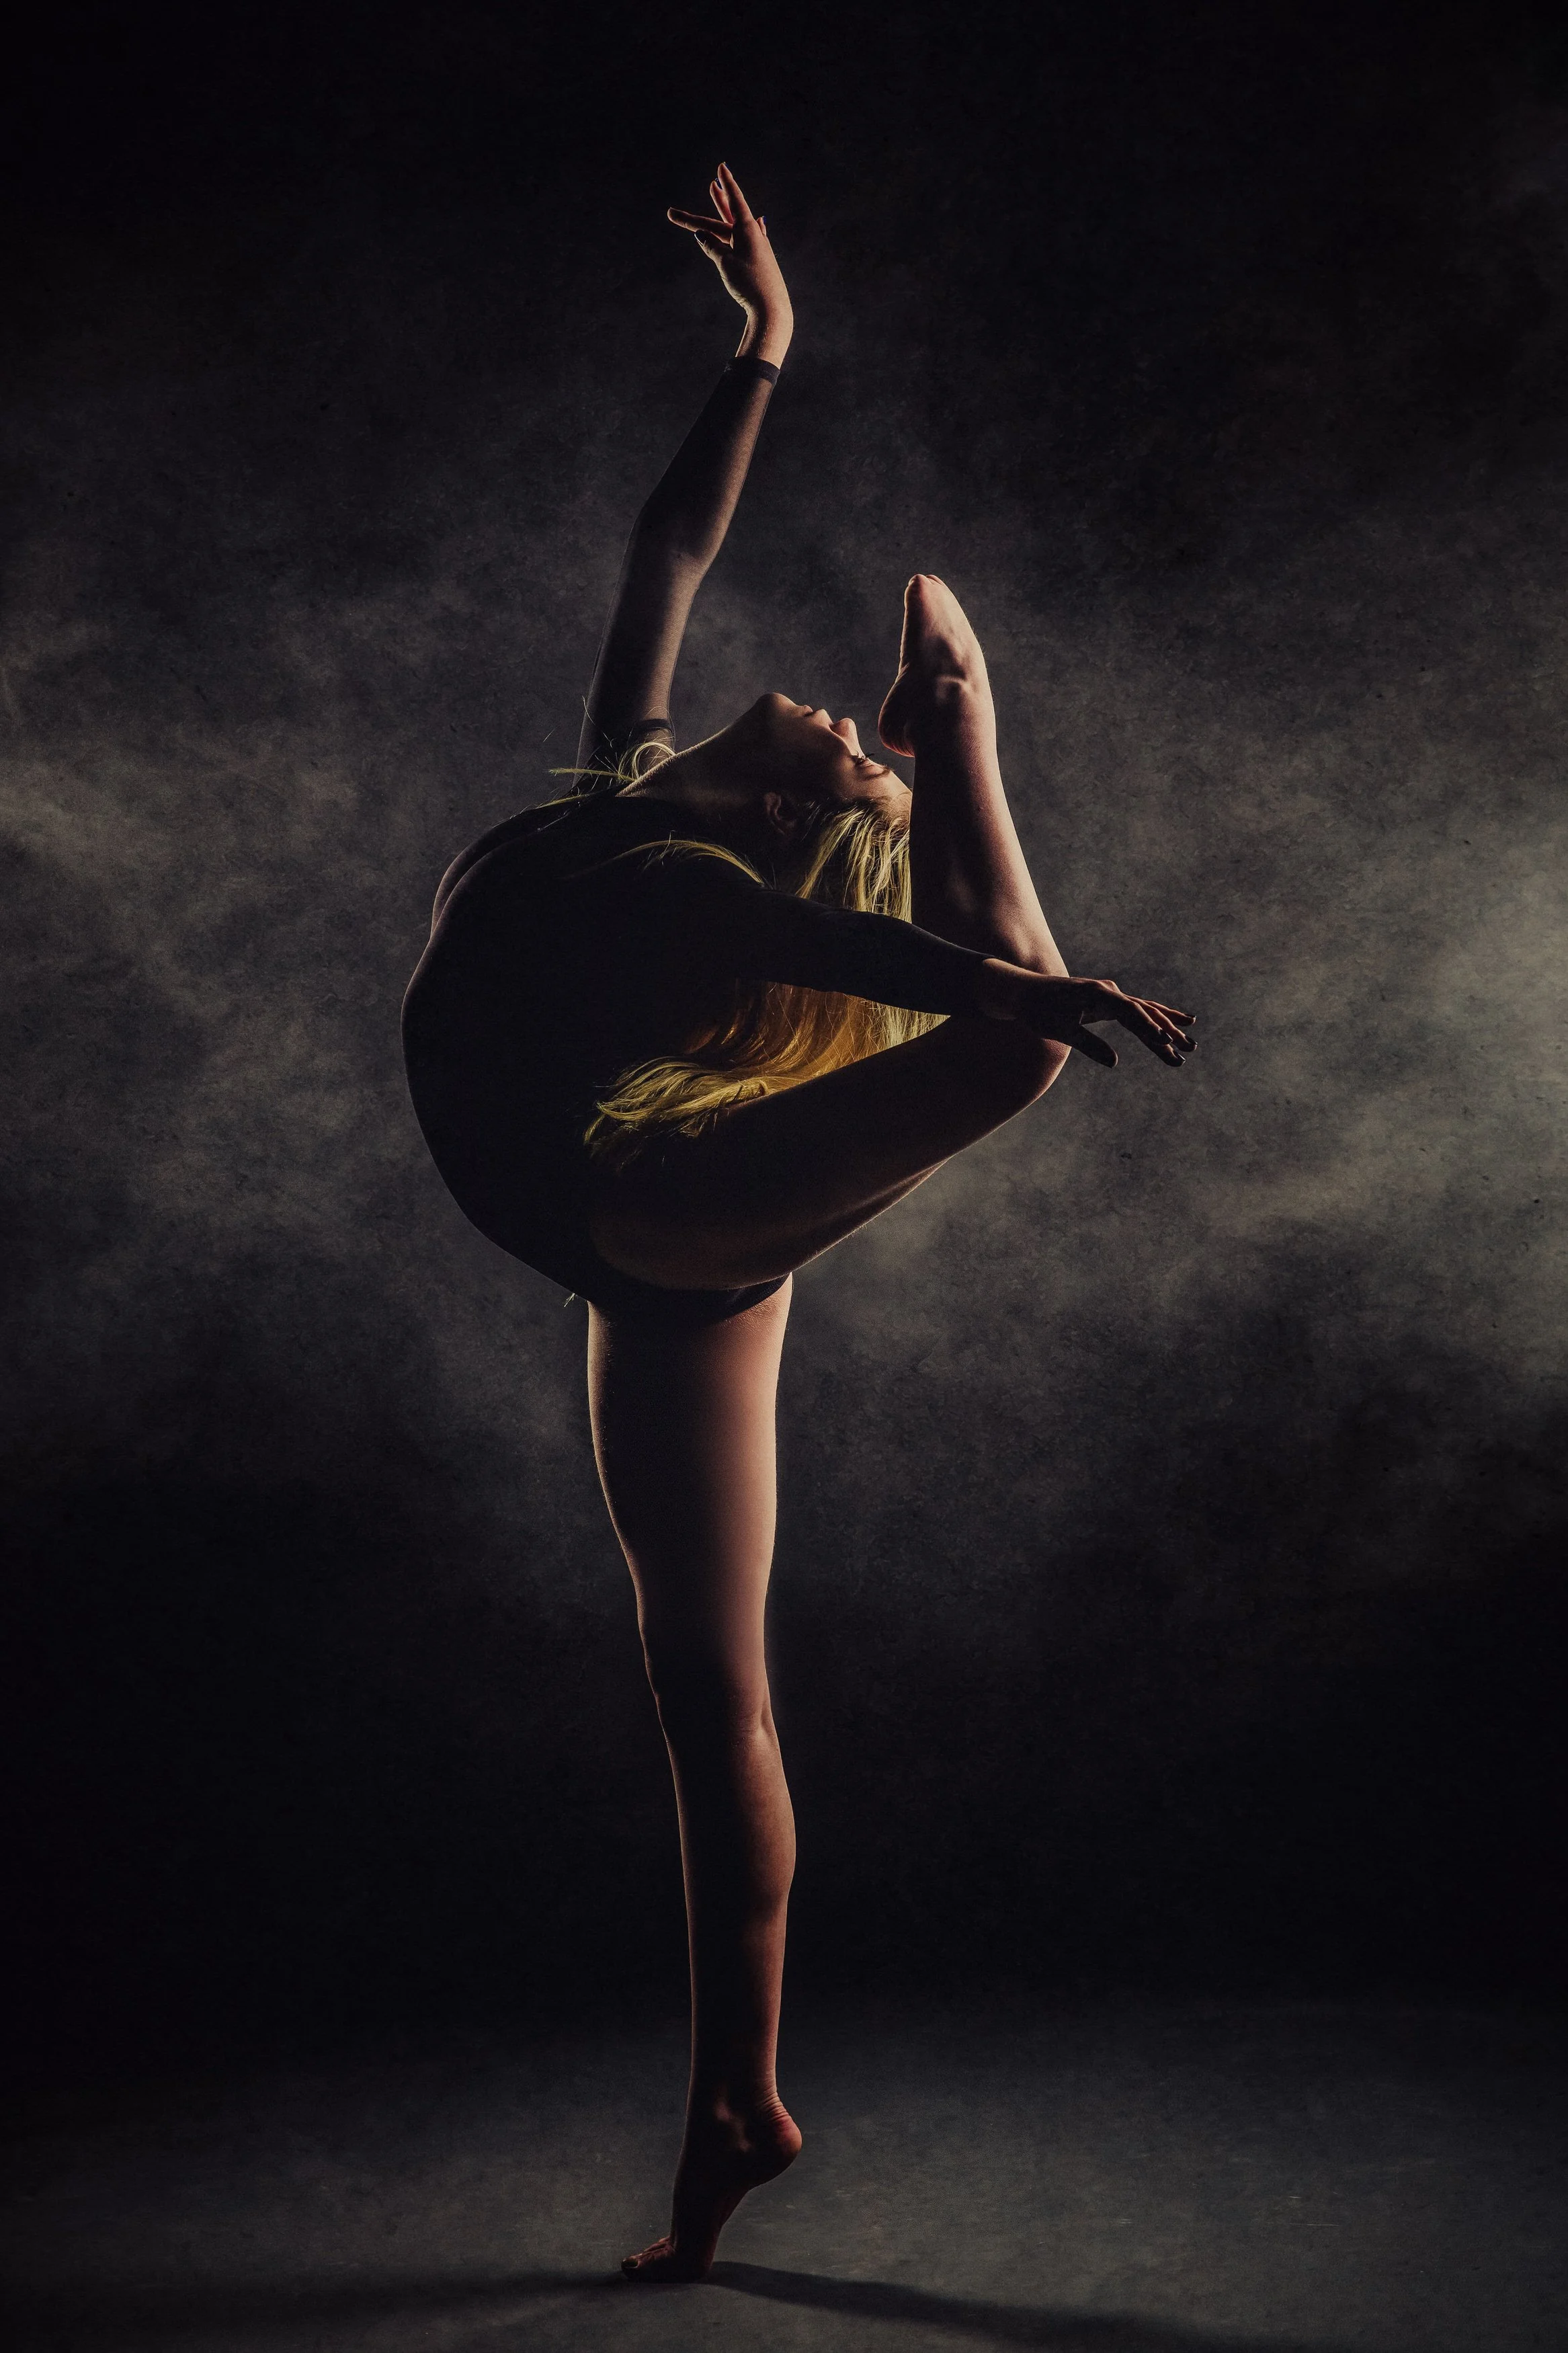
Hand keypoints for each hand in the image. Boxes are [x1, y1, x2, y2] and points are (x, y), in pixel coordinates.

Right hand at [668, 163, 792, 360]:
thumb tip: (700, 235)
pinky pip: (746, 238)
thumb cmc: (748, 284)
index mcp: (746, 229)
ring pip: (733, 226)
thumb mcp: (725, 263)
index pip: (734, 200)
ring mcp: (756, 247)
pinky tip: (757, 221)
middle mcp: (753, 235)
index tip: (721, 166)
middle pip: (724, 218)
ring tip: (714, 191)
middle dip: (710, 206)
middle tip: (702, 190)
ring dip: (723, 210)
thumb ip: (712, 246)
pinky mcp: (758, 260)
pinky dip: (743, 228)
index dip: (726, 183)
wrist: (770, 309)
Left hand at [977, 961, 1196, 1068]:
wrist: (1023, 993)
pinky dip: (1154, 1018)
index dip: (1150, 1029)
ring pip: (1145, 1011)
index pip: (1132, 1013)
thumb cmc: (1038, 1012)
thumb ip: (1088, 1044)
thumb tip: (1114, 1062)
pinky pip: (1136, 1010)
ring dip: (1167, 1027)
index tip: (1166, 1043)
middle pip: (1145, 1012)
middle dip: (1167, 1033)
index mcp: (1099, 995)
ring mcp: (1110, 995)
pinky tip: (1172, 1026)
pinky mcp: (1107, 1001)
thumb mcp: (1060, 1031)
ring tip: (1190, 1044)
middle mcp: (1109, 991)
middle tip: (1188, 1051)